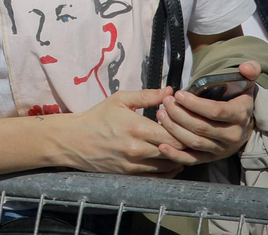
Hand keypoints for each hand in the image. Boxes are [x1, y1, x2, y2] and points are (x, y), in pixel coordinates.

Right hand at [55, 88, 187, 175]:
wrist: (75, 140)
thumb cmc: (98, 117)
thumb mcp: (120, 100)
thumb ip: (147, 95)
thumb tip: (169, 90)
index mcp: (137, 127)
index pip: (172, 132)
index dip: (184, 127)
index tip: (187, 121)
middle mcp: (138, 149)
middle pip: (174, 150)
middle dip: (185, 143)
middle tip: (191, 135)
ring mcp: (134, 165)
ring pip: (168, 165)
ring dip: (179, 157)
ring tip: (186, 147)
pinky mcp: (130, 175)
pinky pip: (157, 177)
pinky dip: (169, 170)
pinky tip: (173, 161)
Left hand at [157, 61, 259, 164]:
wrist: (245, 123)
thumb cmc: (239, 99)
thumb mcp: (247, 82)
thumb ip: (250, 70)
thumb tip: (245, 67)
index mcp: (240, 116)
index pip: (216, 111)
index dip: (195, 104)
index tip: (178, 94)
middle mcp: (233, 136)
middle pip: (202, 128)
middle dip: (180, 115)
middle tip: (166, 103)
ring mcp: (221, 149)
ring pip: (195, 142)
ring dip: (174, 130)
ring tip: (161, 115)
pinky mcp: (211, 158)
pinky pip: (192, 159)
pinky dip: (176, 155)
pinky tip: (162, 146)